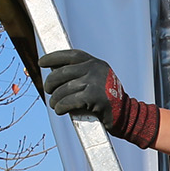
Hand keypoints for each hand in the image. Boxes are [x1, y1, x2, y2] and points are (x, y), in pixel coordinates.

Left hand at [39, 49, 159, 149]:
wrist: (127, 114)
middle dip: (50, 82)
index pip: (71, 55)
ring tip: (54, 104)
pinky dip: (61, 106)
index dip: (54, 58)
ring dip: (55, 98)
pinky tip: (60, 110)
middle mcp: (95, 69)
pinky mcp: (94, 97)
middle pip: (63, 72)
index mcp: (95, 63)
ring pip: (64, 89)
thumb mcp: (97, 80)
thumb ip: (80, 74)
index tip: (41, 62)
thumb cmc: (107, 99)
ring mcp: (95, 82)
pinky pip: (69, 101)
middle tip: (47, 89)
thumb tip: (54, 72)